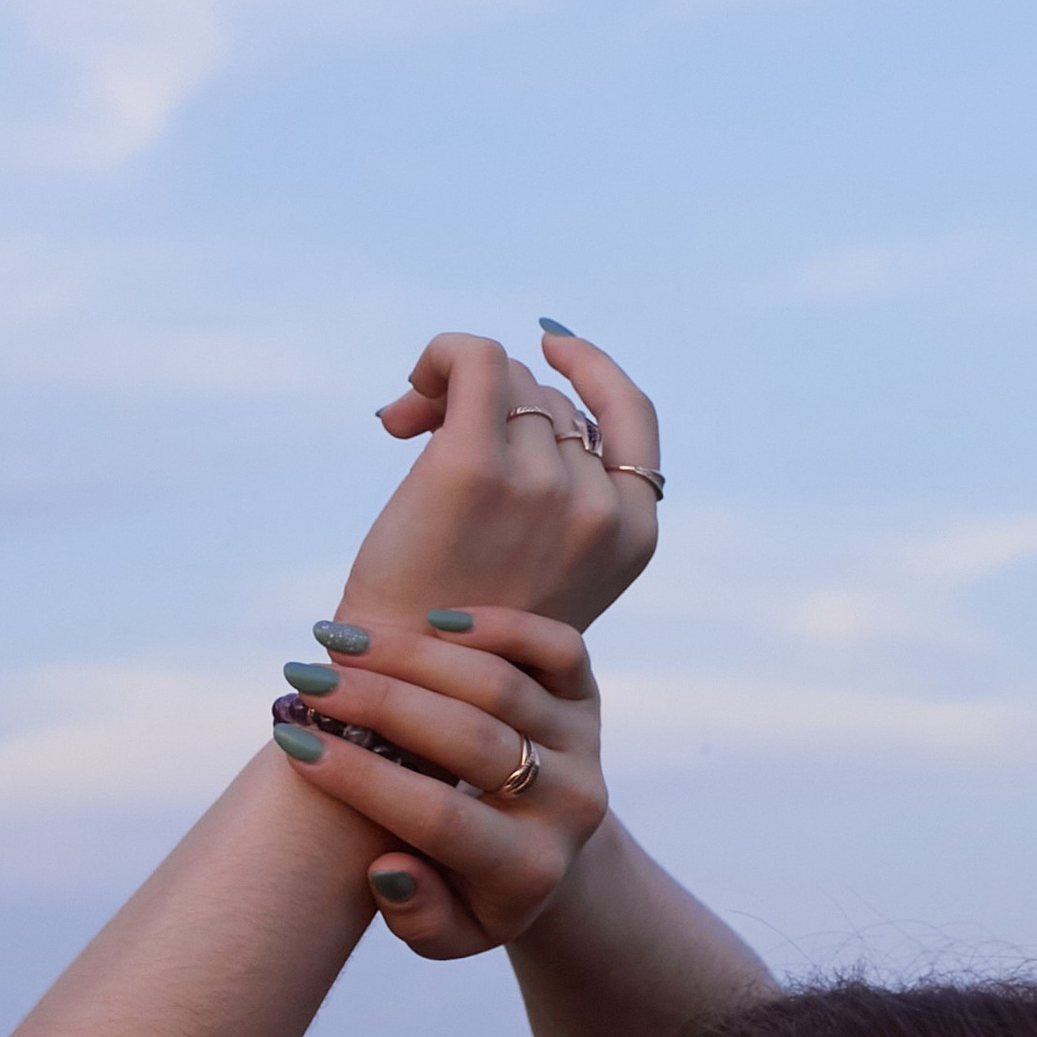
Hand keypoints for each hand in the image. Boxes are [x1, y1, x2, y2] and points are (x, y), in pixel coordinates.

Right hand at [270, 610, 604, 960]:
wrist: (550, 858)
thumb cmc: (470, 893)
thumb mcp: (445, 932)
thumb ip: (418, 919)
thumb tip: (389, 869)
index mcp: (527, 871)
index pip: (438, 819)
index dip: (363, 781)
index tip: (295, 745)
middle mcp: (568, 806)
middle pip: (471, 739)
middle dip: (380, 704)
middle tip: (308, 680)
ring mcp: (583, 746)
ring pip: (501, 684)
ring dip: (414, 654)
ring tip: (340, 642)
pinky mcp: (587, 698)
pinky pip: (555, 647)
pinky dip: (496, 626)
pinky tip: (428, 620)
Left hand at [336, 328, 661, 636]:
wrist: (405, 691)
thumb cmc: (464, 639)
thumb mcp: (544, 574)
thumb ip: (562, 498)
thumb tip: (521, 378)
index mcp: (631, 538)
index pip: (631, 418)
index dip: (592, 370)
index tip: (548, 345)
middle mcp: (598, 510)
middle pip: (551, 399)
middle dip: (496, 407)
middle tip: (433, 435)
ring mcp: (542, 487)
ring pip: (507, 381)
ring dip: (453, 396)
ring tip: (410, 436)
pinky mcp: (476, 466)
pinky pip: (472, 357)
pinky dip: (439, 357)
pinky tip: (404, 406)